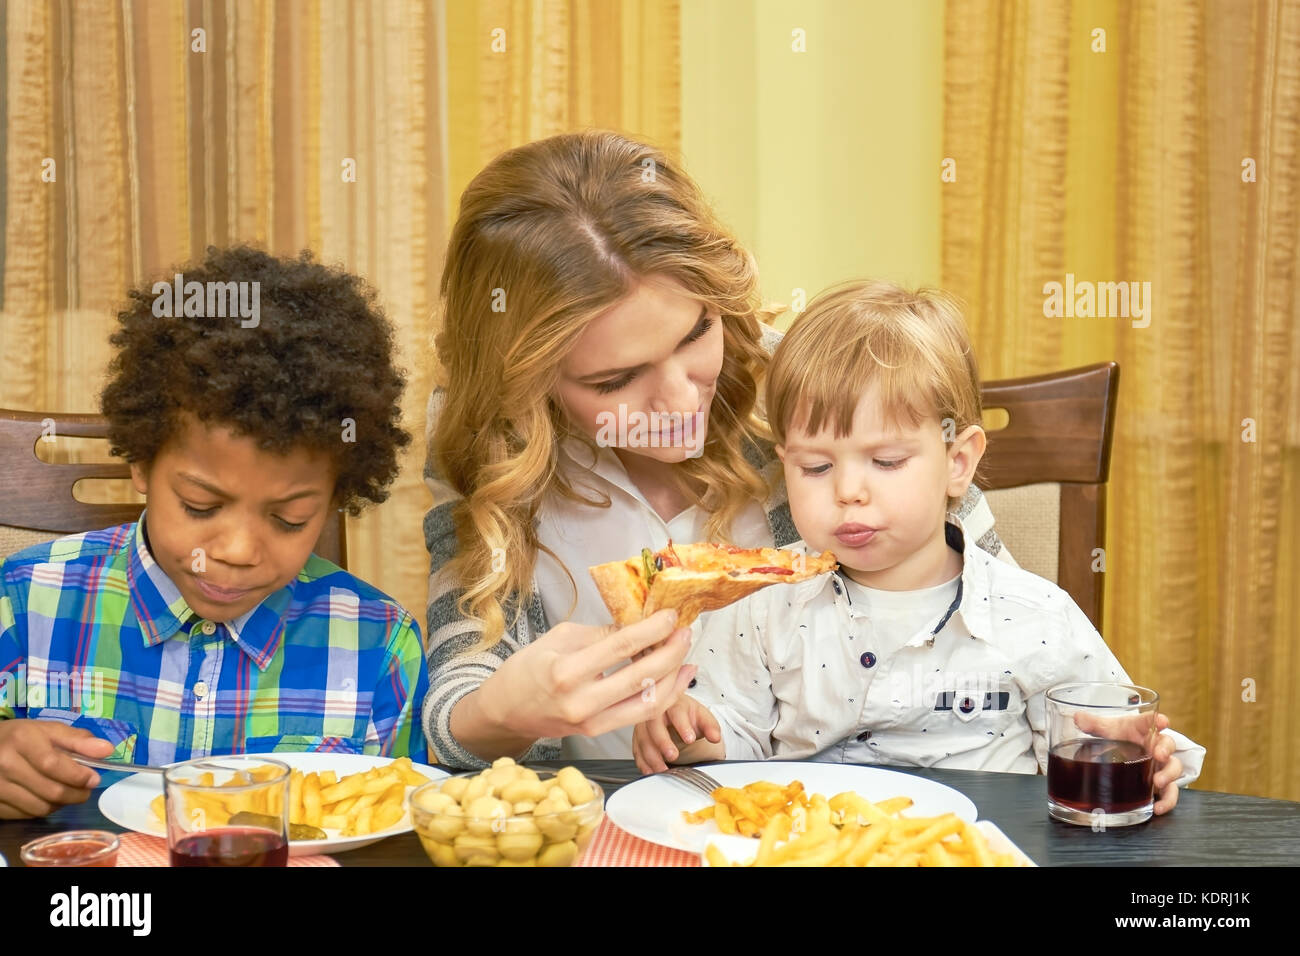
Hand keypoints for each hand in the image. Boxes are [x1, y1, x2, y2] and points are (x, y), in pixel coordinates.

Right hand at [0, 719, 114, 818]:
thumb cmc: (22, 737)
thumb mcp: (49, 730)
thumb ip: (78, 740)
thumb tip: (107, 750)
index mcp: (22, 740)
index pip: (54, 765)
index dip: (78, 776)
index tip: (94, 779)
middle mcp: (6, 764)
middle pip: (50, 791)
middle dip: (76, 794)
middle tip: (86, 790)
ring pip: (41, 807)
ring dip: (61, 804)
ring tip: (68, 792)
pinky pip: (27, 815)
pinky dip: (43, 809)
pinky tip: (47, 797)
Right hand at [472, 609, 697, 744]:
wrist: (505, 711)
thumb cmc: (527, 669)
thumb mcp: (558, 638)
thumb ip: (600, 634)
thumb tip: (637, 625)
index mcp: (566, 670)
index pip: (622, 646)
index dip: (653, 629)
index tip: (671, 615)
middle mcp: (581, 701)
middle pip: (642, 676)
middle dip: (671, 652)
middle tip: (685, 633)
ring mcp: (591, 722)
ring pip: (648, 703)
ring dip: (674, 678)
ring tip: (686, 655)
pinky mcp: (598, 733)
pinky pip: (639, 715)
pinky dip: (663, 697)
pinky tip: (675, 679)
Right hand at [632, 695, 721, 773]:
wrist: (672, 712)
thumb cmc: (685, 714)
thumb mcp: (701, 717)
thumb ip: (710, 726)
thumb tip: (715, 737)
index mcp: (673, 703)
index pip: (676, 711)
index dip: (682, 725)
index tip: (690, 739)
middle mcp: (655, 712)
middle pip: (654, 724)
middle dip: (662, 741)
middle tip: (673, 756)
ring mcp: (644, 725)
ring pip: (643, 739)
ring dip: (652, 756)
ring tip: (663, 769)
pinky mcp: (637, 738)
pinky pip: (636, 750)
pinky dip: (642, 762)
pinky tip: (650, 771)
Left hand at [1072, 710, 1183, 814]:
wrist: (1121, 750)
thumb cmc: (1119, 735)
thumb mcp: (1106, 729)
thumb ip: (1093, 724)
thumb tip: (1078, 718)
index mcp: (1142, 729)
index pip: (1151, 721)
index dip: (1158, 720)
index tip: (1162, 721)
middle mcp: (1155, 745)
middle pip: (1168, 745)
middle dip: (1165, 750)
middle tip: (1159, 755)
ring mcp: (1160, 764)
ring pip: (1174, 768)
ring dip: (1168, 775)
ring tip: (1158, 782)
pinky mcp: (1161, 783)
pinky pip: (1170, 792)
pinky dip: (1167, 800)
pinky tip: (1158, 807)